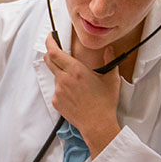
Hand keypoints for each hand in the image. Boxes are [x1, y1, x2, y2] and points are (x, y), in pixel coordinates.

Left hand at [43, 34, 120, 156]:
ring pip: (55, 76)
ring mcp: (58, 91)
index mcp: (76, 70)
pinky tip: (76, 95)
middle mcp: (64, 79)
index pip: (54, 52)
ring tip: (78, 84)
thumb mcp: (111, 79)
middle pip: (49, 61)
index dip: (50, 42)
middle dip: (51, 53)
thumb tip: (109, 49)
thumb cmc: (105, 102)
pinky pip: (57, 90)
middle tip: (58, 51)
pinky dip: (63, 89)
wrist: (97, 124)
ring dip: (62, 74)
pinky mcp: (56, 102)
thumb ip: (109, 60)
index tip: (51, 37)